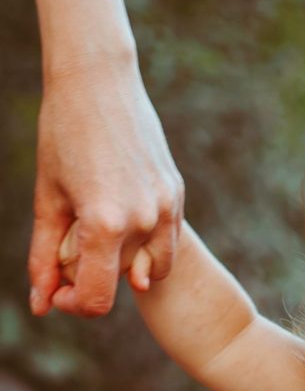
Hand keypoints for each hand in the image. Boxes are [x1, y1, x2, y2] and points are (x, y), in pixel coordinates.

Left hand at [29, 52, 183, 316]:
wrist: (100, 85)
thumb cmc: (63, 137)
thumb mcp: (47, 201)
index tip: (58, 293)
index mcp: (105, 224)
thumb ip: (45, 257)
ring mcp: (167, 207)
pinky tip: (119, 213)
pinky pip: (166, 240)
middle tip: (71, 251)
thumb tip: (41, 305)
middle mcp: (143, 220)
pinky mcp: (177, 193)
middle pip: (123, 283)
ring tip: (101, 236)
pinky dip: (144, 242)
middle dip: (97, 278)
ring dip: (128, 265)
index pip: (98, 298)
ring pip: (153, 268)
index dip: (74, 304)